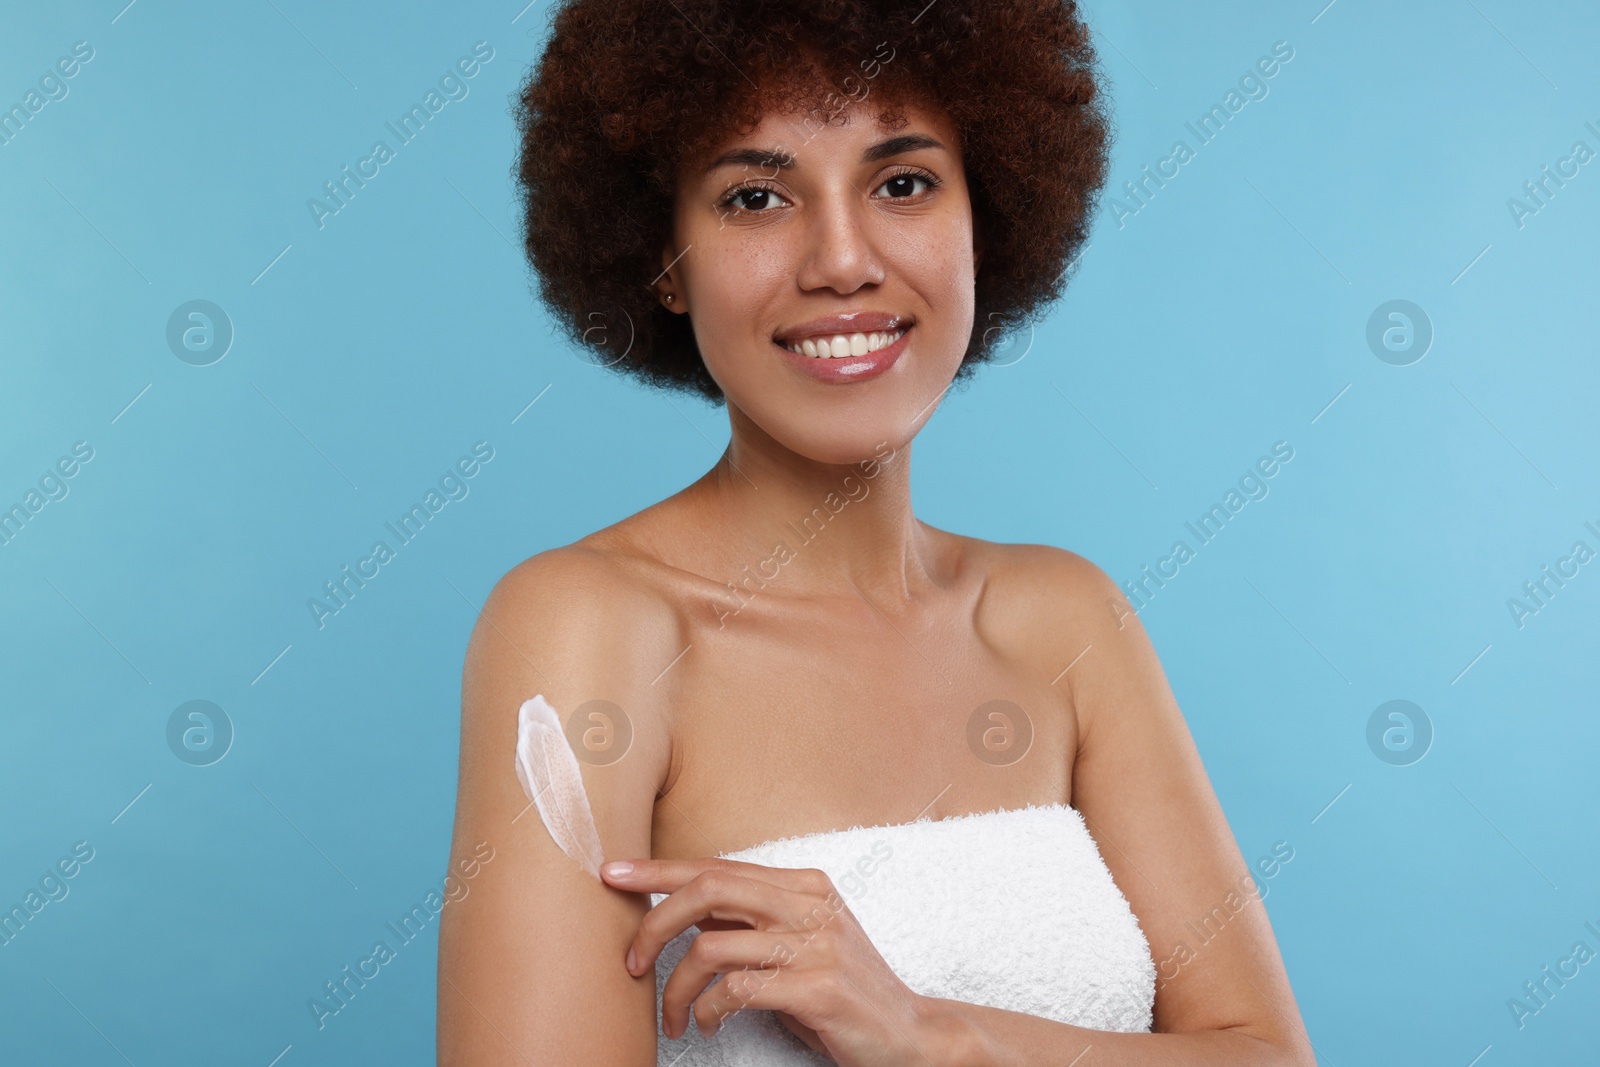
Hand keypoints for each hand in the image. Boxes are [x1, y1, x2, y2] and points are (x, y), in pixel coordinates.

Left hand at [601, 856, 951, 1066]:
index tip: (614, 871)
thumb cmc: (844, 992)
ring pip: (713, 945)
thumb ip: (752, 923)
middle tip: (631, 960)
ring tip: (674, 1017)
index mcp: (803, 886)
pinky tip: (709, 1025)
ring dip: (677, 987)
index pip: (717, 865)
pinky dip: (709, 1010)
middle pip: (709, 888)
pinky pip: (737, 989)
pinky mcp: (818, 988)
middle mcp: (809, 905)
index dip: (659, 868)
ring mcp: (816, 945)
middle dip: (655, 920)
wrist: (910, 1035)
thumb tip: (679, 914)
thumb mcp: (801, 944)